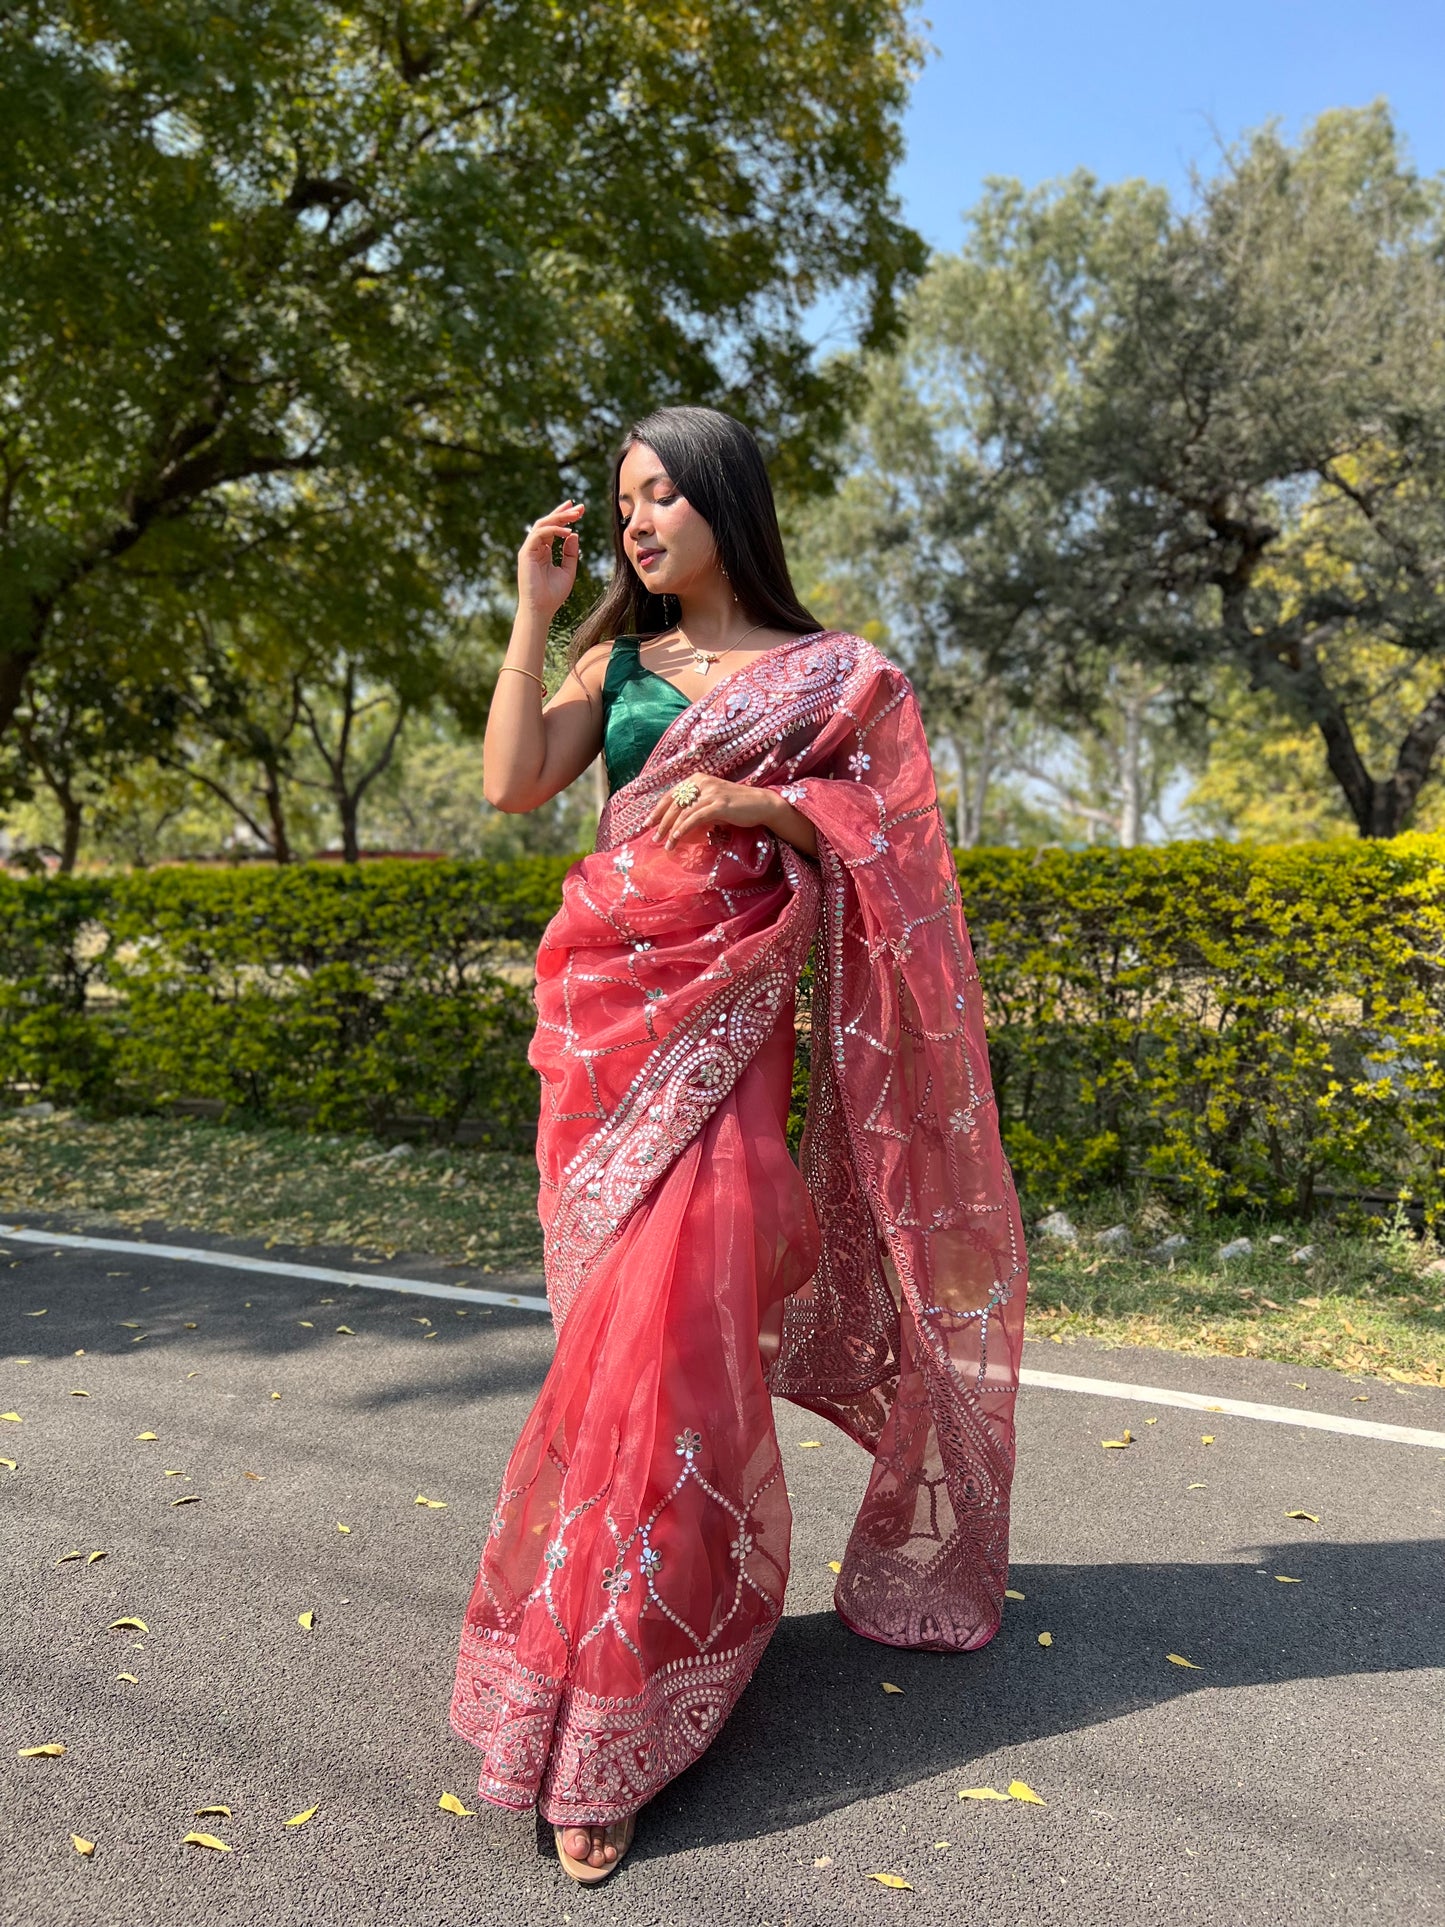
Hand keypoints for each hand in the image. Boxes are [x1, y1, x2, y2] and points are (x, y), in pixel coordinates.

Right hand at [517, 499, 584, 619]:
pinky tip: (568, 532)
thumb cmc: (553, 594)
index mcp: (544, 551)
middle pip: (548, 522)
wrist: (541, 609)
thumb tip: (574, 534)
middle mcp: (535, 547)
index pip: (553, 528)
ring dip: (560, 517)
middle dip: (564, 512)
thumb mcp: (568, 571)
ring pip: (543, 525)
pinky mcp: (526, 553)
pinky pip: (539, 534)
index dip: (565, 517)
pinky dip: (554, 530)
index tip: (580, 510)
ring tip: (576, 515)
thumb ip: (570, 553)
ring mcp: (529, 549)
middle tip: (580, 508)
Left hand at [648, 774, 780, 848]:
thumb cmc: (735, 805)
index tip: (648, 824)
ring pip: (683, 813)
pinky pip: (695, 818)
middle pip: (674, 804)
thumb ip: (695, 805)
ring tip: (666, 845)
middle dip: (661, 822)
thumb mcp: (711, 801)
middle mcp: (702, 782)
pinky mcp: (718, 804)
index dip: (658, 810)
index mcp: (697, 779)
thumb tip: (676, 820)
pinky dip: (683, 828)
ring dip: (671, 830)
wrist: (760, 804)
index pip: (671, 795)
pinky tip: (677, 837)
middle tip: (654, 838)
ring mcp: (710, 793)